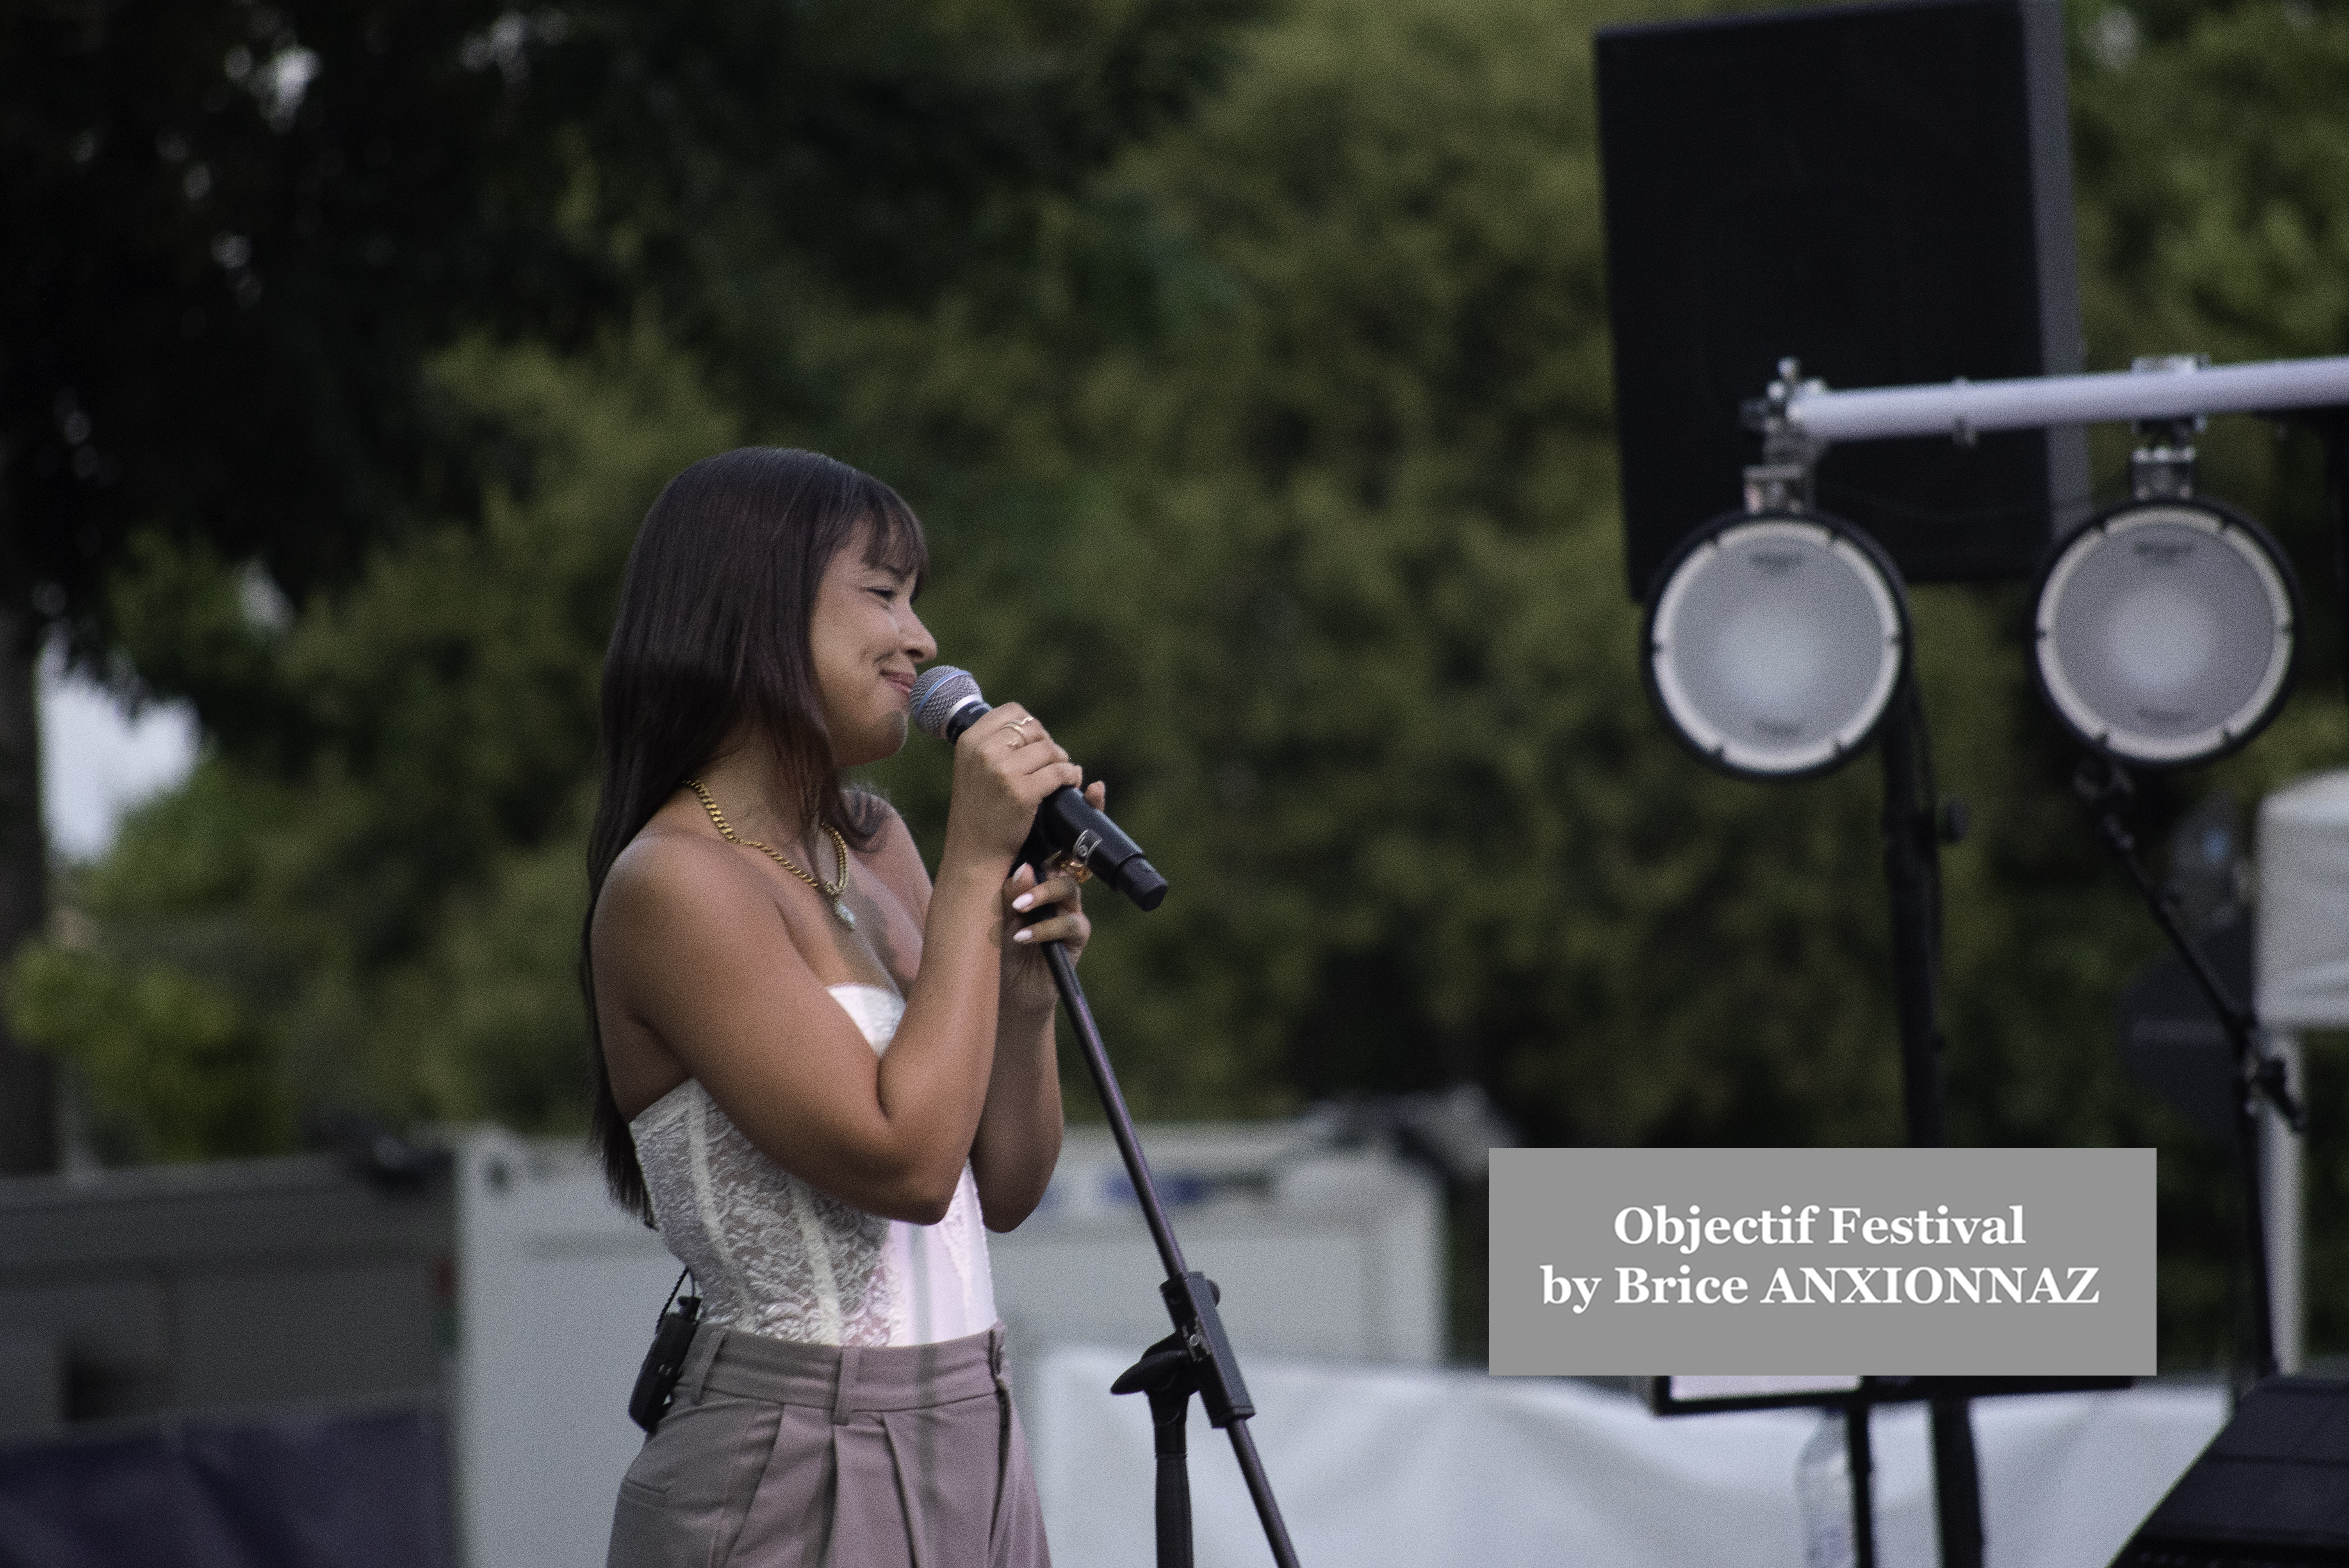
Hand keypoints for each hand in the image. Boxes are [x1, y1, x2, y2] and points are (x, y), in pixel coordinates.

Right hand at [946, 703, 1085, 864]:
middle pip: (1034, 729)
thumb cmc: (977, 812)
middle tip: (1051, 762)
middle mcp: (984, 751)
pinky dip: (1071, 776)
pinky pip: (1060, 772)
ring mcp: (1002, 771)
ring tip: (1062, 774)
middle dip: (1048, 744)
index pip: (1011, 711)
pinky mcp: (1022, 792)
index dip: (1031, 725)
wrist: (973, 853)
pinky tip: (1070, 783)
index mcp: (969, 741)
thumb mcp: (971, 769)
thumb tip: (1031, 725)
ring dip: (1062, 761)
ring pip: (1050, 749)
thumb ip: (992, 744)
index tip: (1035, 743)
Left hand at [999, 780, 1103, 1007]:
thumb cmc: (995, 939)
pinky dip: (1043, 929)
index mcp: (1039, 868)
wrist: (1001, 985)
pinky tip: (1021, 936)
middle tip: (1084, 817)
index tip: (1090, 787)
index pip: (1058, 837)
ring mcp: (1069, 908)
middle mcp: (1058, 884)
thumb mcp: (994, 907)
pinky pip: (1068, 924)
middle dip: (1083, 837)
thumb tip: (1025, 870)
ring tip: (1018, 906)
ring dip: (1042, 894)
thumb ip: (1009, 887)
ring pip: (1067, 888)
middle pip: (1076, 856)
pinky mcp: (1075, 935)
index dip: (1077, 812)